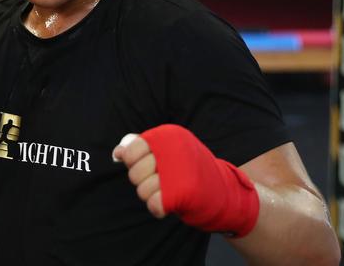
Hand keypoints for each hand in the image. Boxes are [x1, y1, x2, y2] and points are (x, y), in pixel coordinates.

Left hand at [112, 124, 259, 237]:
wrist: (225, 191)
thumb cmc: (191, 170)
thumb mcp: (170, 152)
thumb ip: (143, 149)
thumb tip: (117, 152)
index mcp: (170, 136)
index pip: (133, 149)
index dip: (132, 162)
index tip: (143, 165)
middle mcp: (174, 150)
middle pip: (134, 172)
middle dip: (142, 182)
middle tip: (158, 182)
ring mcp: (179, 170)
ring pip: (143, 190)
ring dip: (151, 196)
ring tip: (166, 192)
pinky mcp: (184, 192)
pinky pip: (154, 204)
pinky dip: (158, 208)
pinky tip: (167, 204)